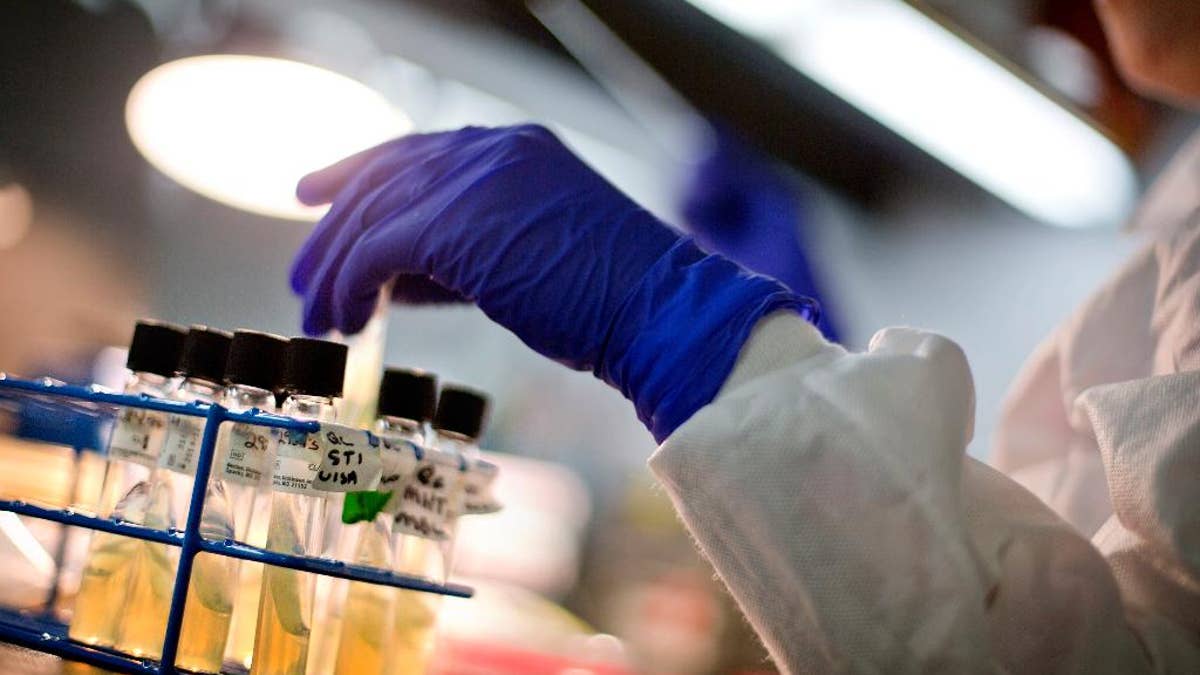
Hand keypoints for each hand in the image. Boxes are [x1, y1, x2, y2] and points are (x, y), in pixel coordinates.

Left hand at [292, 125, 817, 439]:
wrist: (658, 311)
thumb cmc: (610, 300)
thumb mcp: (529, 259)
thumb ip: (461, 253)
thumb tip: (392, 275)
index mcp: (514, 147)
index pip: (417, 152)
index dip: (358, 174)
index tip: (317, 198)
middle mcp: (491, 150)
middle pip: (383, 177)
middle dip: (332, 228)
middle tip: (304, 275)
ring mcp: (475, 179)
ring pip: (372, 213)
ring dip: (335, 268)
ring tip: (318, 314)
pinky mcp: (457, 224)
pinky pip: (376, 248)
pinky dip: (350, 285)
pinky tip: (346, 319)